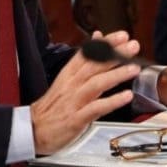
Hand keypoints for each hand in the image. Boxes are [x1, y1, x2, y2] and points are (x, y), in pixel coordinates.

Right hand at [30, 30, 139, 154]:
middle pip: (94, 65)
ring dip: (116, 75)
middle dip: (114, 54)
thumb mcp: (66, 79)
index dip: (105, 43)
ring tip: (133, 69)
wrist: (33, 130)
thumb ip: (84, 60)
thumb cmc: (53, 106)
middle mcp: (72, 85)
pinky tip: (126, 96)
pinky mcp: (76, 118)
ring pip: (96, 84)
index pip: (87, 54)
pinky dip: (112, 101)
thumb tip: (97, 39)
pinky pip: (96, 108)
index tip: (122, 36)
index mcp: (69, 74)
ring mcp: (74, 101)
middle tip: (133, 46)